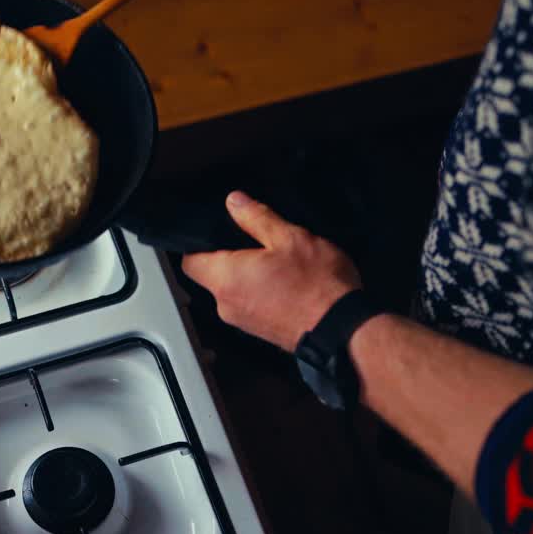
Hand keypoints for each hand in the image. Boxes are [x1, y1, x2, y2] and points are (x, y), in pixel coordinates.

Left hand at [180, 191, 360, 350]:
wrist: (343, 331)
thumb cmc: (317, 284)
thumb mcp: (289, 238)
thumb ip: (257, 218)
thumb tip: (234, 202)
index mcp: (225, 278)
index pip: (189, 261)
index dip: (198, 244)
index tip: (217, 232)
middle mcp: (225, 303)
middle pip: (210, 275)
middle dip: (227, 258)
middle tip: (253, 242)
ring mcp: (242, 321)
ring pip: (231, 290)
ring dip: (247, 275)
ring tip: (274, 261)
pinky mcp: (260, 331)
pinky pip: (249, 304)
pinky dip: (259, 292)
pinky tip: (284, 282)